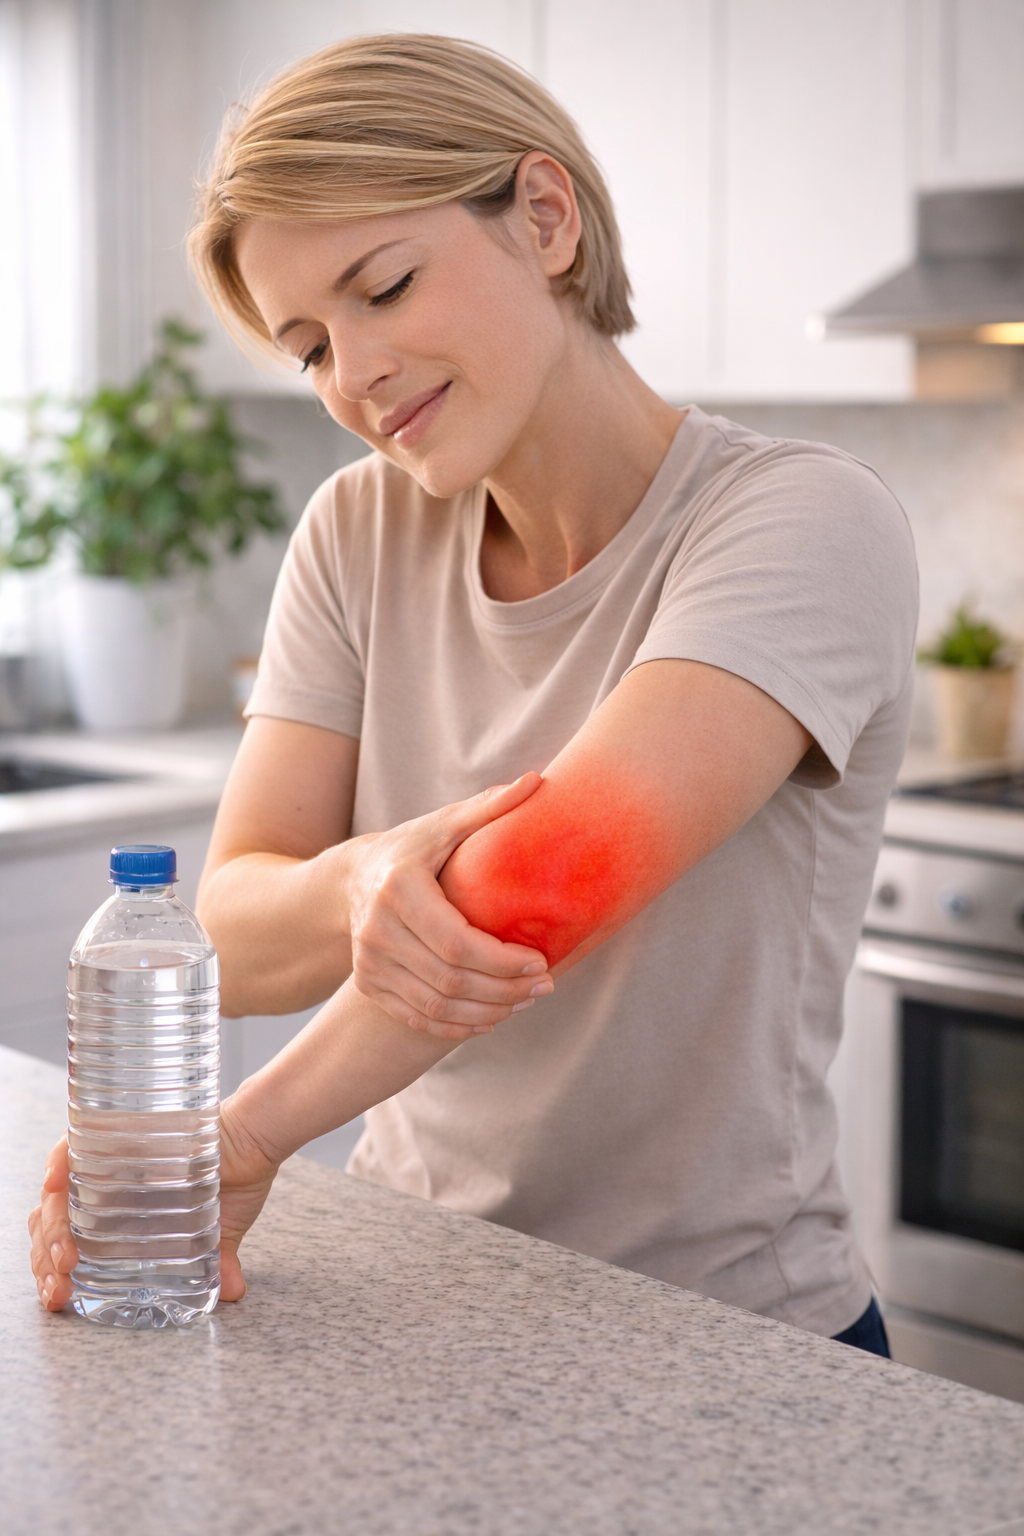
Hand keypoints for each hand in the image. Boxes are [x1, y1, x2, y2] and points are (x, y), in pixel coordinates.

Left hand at [28, 1100, 280, 1311]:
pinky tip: (53, 1191)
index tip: (60, 1297)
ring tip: (62, 1256)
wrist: (257, 1141)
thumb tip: (231, 1292)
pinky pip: (70, 1145)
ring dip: (50, 1227)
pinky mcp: (117, 1131)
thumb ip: (217, 1261)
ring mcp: (109, 1156)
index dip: (52, 1271)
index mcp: (123, 1208)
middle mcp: (109, 1182)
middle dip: (46, 1259)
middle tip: (60, 1284)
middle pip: (51, 1221)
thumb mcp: (221, 1231)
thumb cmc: (238, 1178)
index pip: (68, 1240)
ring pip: (54, 1193)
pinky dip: (56, 1166)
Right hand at [343, 773, 554, 1039]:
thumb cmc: (411, 848)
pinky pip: (418, 1018)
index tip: (541, 962)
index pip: (456, 943)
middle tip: (545, 985)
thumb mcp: (444, 824)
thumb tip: (538, 781)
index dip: (502, 961)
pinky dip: (458, 1026)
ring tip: (525, 1001)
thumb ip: (488, 808)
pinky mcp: (368, 986)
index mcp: (398, 889)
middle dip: (505, 990)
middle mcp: (376, 931)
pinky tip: (492, 1017)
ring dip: (488, 1011)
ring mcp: (369, 963)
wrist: (352, 878)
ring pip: (435, 1007)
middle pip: (449, 981)